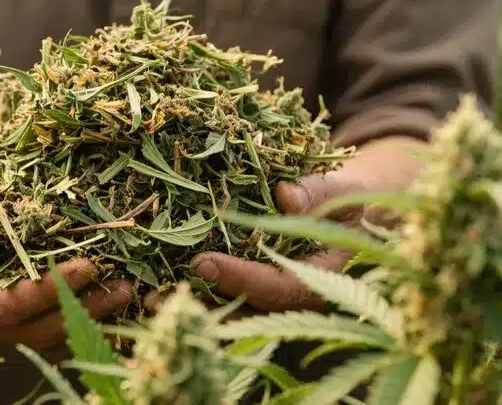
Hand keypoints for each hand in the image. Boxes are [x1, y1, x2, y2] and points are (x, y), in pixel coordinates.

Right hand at [0, 178, 133, 349]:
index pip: (5, 306)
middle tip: (124, 284)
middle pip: (36, 327)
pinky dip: (89, 314)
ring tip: (130, 289)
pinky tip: (119, 295)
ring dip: (92, 316)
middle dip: (81, 308)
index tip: (86, 266)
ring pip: (51, 331)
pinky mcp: (19, 311)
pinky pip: (56, 323)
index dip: (46, 290)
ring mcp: (0, 320)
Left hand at [146, 136, 425, 315]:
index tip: (204, 264)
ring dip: (190, 304)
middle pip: (245, 310)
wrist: (356, 217)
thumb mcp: (345, 191)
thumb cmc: (351, 202)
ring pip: (230, 310)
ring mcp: (274, 297)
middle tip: (157, 295)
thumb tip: (284, 195)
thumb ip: (319, 192)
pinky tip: (157, 283)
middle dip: (202, 303)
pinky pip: (226, 296)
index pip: (277, 287)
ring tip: (146, 297)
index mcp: (320, 280)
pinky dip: (195, 291)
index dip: (240, 278)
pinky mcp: (258, 288)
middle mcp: (293, 298)